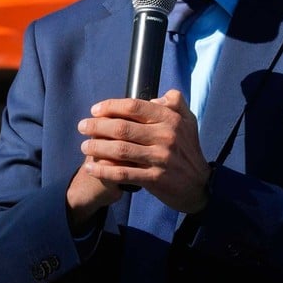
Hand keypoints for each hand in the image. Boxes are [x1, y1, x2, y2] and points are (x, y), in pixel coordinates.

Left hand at [75, 90, 211, 213]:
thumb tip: (155, 97)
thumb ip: (175, 103)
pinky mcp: (155, 179)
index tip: (95, 110)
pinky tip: (91, 167)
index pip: (135, 107)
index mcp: (170, 119)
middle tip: (82, 126)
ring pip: (120, 150)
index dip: (111, 106)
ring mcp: (160, 158)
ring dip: (97, 147)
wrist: (199, 185)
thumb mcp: (188, 121)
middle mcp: (166, 136)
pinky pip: (123, 173)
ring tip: (83, 146)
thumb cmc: (188, 150)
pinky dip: (104, 170)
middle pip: (123, 128)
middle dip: (97, 126)